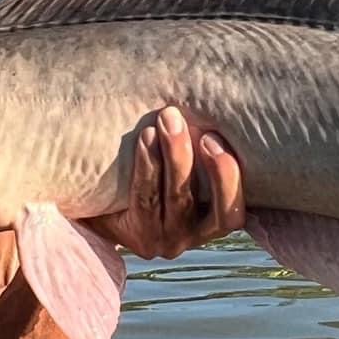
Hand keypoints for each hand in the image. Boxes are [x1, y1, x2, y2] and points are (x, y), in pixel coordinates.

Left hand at [85, 106, 245, 259]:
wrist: (103, 204)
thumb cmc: (156, 173)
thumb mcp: (186, 166)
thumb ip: (205, 147)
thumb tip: (222, 98)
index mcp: (216, 219)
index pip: (235, 211)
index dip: (229, 178)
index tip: (214, 137)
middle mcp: (195, 235)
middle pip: (212, 206)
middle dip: (211, 165)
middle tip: (197, 127)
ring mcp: (167, 239)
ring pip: (178, 198)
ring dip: (174, 156)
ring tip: (166, 119)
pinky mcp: (138, 237)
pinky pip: (146, 197)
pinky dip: (147, 165)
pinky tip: (145, 137)